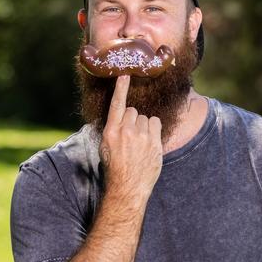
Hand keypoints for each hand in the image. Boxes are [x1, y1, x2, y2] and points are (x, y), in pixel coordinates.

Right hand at [99, 75, 162, 200]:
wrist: (127, 187)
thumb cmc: (115, 167)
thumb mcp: (106, 147)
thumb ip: (113, 129)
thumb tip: (119, 116)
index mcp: (110, 131)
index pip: (116, 104)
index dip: (120, 88)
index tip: (124, 74)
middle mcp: (125, 131)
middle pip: (132, 111)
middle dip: (132, 120)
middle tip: (131, 137)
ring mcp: (141, 136)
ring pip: (144, 117)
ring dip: (143, 126)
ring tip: (139, 143)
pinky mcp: (154, 142)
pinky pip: (155, 123)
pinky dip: (153, 130)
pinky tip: (149, 142)